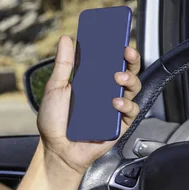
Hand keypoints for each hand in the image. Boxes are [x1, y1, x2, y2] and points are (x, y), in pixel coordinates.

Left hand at [37, 36, 141, 173]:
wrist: (56, 150)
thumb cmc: (54, 122)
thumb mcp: (56, 88)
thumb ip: (64, 64)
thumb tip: (66, 39)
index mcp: (95, 82)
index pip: (112, 62)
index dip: (119, 50)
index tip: (120, 38)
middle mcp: (108, 93)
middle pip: (128, 72)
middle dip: (132, 61)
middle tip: (126, 53)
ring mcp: (115, 109)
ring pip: (133, 89)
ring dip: (130, 80)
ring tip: (118, 78)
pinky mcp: (119, 125)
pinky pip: (131, 112)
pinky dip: (126, 105)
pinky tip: (115, 103)